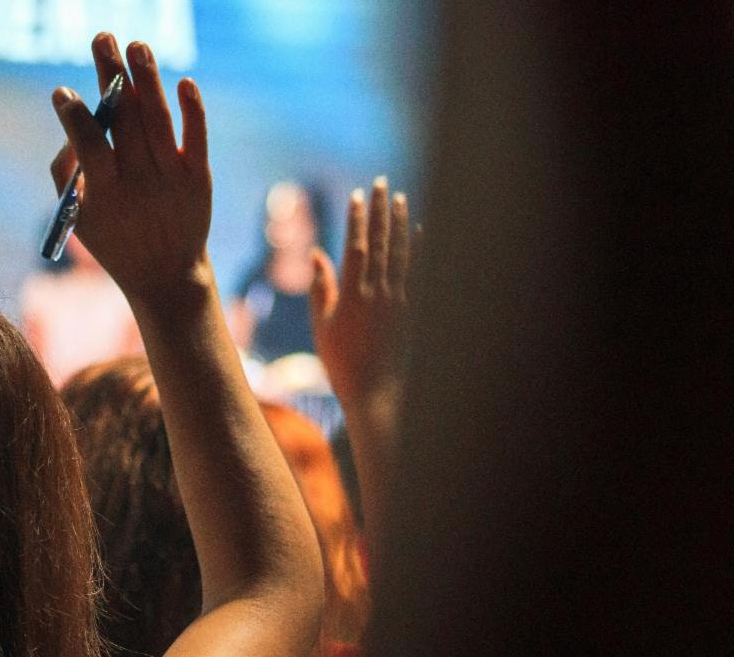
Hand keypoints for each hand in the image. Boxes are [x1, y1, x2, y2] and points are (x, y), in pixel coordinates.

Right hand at [50, 33, 212, 303]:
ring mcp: (172, 178)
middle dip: (111, 75)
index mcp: (106, 193)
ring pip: (158, 120)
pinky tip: (183, 82)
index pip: (90, 144)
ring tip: (136, 45)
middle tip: (102, 36)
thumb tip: (71, 127)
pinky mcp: (198, 178)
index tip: (63, 91)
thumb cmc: (114, 239)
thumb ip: (65, 174)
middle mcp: (140, 182)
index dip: (76, 116)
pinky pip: (196, 138)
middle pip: (125, 120)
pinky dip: (192, 110)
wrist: (166, 274)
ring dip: (148, 79)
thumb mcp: (78, 218)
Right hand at [310, 177, 410, 411]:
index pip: (355, 246)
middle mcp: (378, 292)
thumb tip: (318, 254)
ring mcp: (398, 299)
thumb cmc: (341, 361)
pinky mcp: (412, 309)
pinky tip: (420, 231)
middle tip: (382, 183)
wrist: (375, 391)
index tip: (357, 195)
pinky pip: (417, 271)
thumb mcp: (322, 324)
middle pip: (380, 242)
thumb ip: (322, 287)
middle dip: (381, 210)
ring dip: (400, 223)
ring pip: (400, 252)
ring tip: (400, 199)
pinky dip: (418, 249)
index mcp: (352, 294)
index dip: (356, 219)